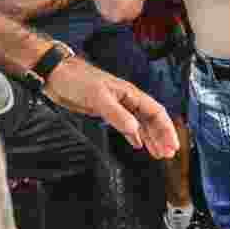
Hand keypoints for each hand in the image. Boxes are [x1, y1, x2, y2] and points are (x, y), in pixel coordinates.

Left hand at [44, 56, 178, 159]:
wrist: (57, 75)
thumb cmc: (78, 79)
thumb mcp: (99, 97)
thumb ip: (117, 114)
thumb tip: (135, 130)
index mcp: (131, 94)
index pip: (156, 113)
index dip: (166, 129)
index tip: (172, 144)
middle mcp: (128, 100)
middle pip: (152, 121)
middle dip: (162, 137)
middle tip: (169, 154)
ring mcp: (118, 106)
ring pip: (141, 125)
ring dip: (150, 139)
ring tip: (158, 153)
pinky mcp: (106, 112)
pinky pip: (126, 126)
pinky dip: (134, 137)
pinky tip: (138, 145)